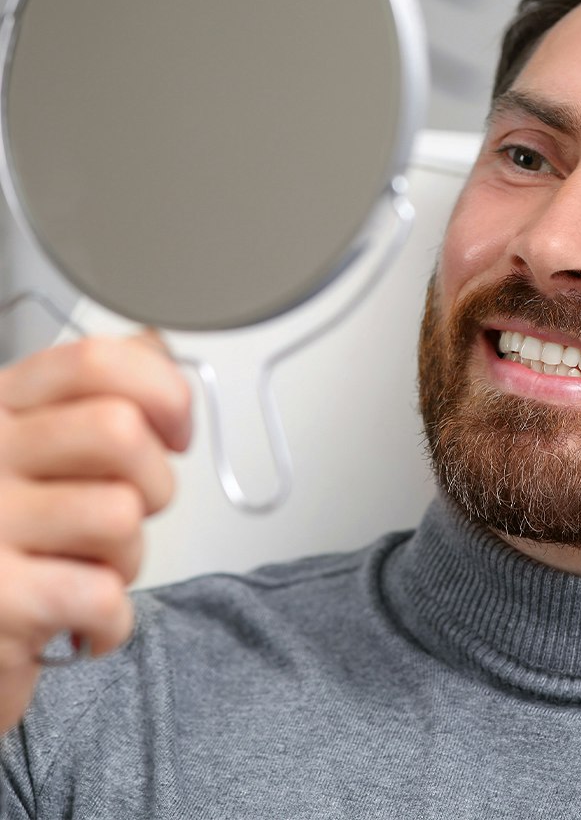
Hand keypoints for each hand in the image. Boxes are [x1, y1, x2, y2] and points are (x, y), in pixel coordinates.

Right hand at [0, 334, 190, 731]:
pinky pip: (100, 594)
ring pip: (119, 515)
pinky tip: (80, 622)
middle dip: (155, 482)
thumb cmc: (11, 534)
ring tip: (89, 570)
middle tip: (130, 512)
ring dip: (128, 559)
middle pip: (119, 431)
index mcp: (2, 405)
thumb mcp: (40, 443)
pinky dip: (110, 620)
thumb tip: (158, 346)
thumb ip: (99, 390)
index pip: (97, 360)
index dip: (163, 392)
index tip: (175, 432)